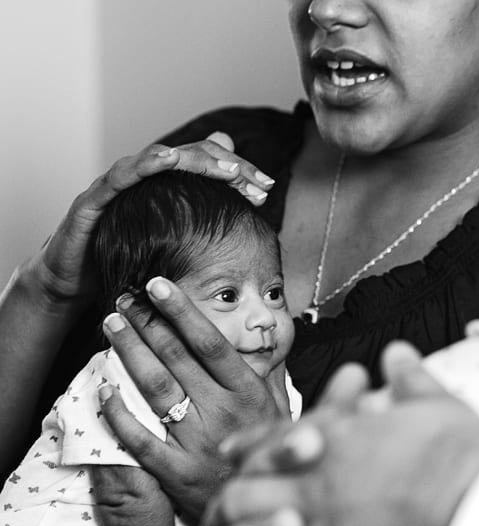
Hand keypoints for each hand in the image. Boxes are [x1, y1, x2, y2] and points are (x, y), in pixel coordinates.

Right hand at [22, 132, 272, 306]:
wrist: (76, 281)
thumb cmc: (124, 256)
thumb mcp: (169, 238)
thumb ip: (198, 215)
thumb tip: (233, 203)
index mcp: (164, 187)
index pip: (207, 165)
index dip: (238, 172)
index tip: (266, 188)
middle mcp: (142, 179)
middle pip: (188, 156)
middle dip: (226, 166)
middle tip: (255, 181)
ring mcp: (116, 186)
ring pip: (158, 159)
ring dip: (193, 160)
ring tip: (222, 167)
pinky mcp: (93, 201)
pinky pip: (118, 177)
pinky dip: (142, 165)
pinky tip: (165, 159)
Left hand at [99, 277, 284, 521]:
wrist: (269, 519)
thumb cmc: (277, 459)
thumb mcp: (287, 413)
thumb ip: (275, 376)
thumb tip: (270, 341)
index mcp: (250, 393)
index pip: (211, 343)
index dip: (182, 312)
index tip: (160, 286)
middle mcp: (222, 412)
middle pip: (176, 357)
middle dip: (146, 323)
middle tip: (125, 299)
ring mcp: (197, 441)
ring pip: (155, 388)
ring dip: (129, 353)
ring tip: (112, 327)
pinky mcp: (176, 472)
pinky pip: (140, 438)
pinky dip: (118, 414)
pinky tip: (104, 390)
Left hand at [201, 349, 478, 525]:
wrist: (476, 508)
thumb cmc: (464, 458)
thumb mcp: (438, 407)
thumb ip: (412, 382)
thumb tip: (398, 355)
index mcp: (337, 441)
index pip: (274, 440)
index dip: (250, 448)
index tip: (232, 455)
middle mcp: (315, 484)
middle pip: (243, 496)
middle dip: (233, 508)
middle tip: (227, 521)